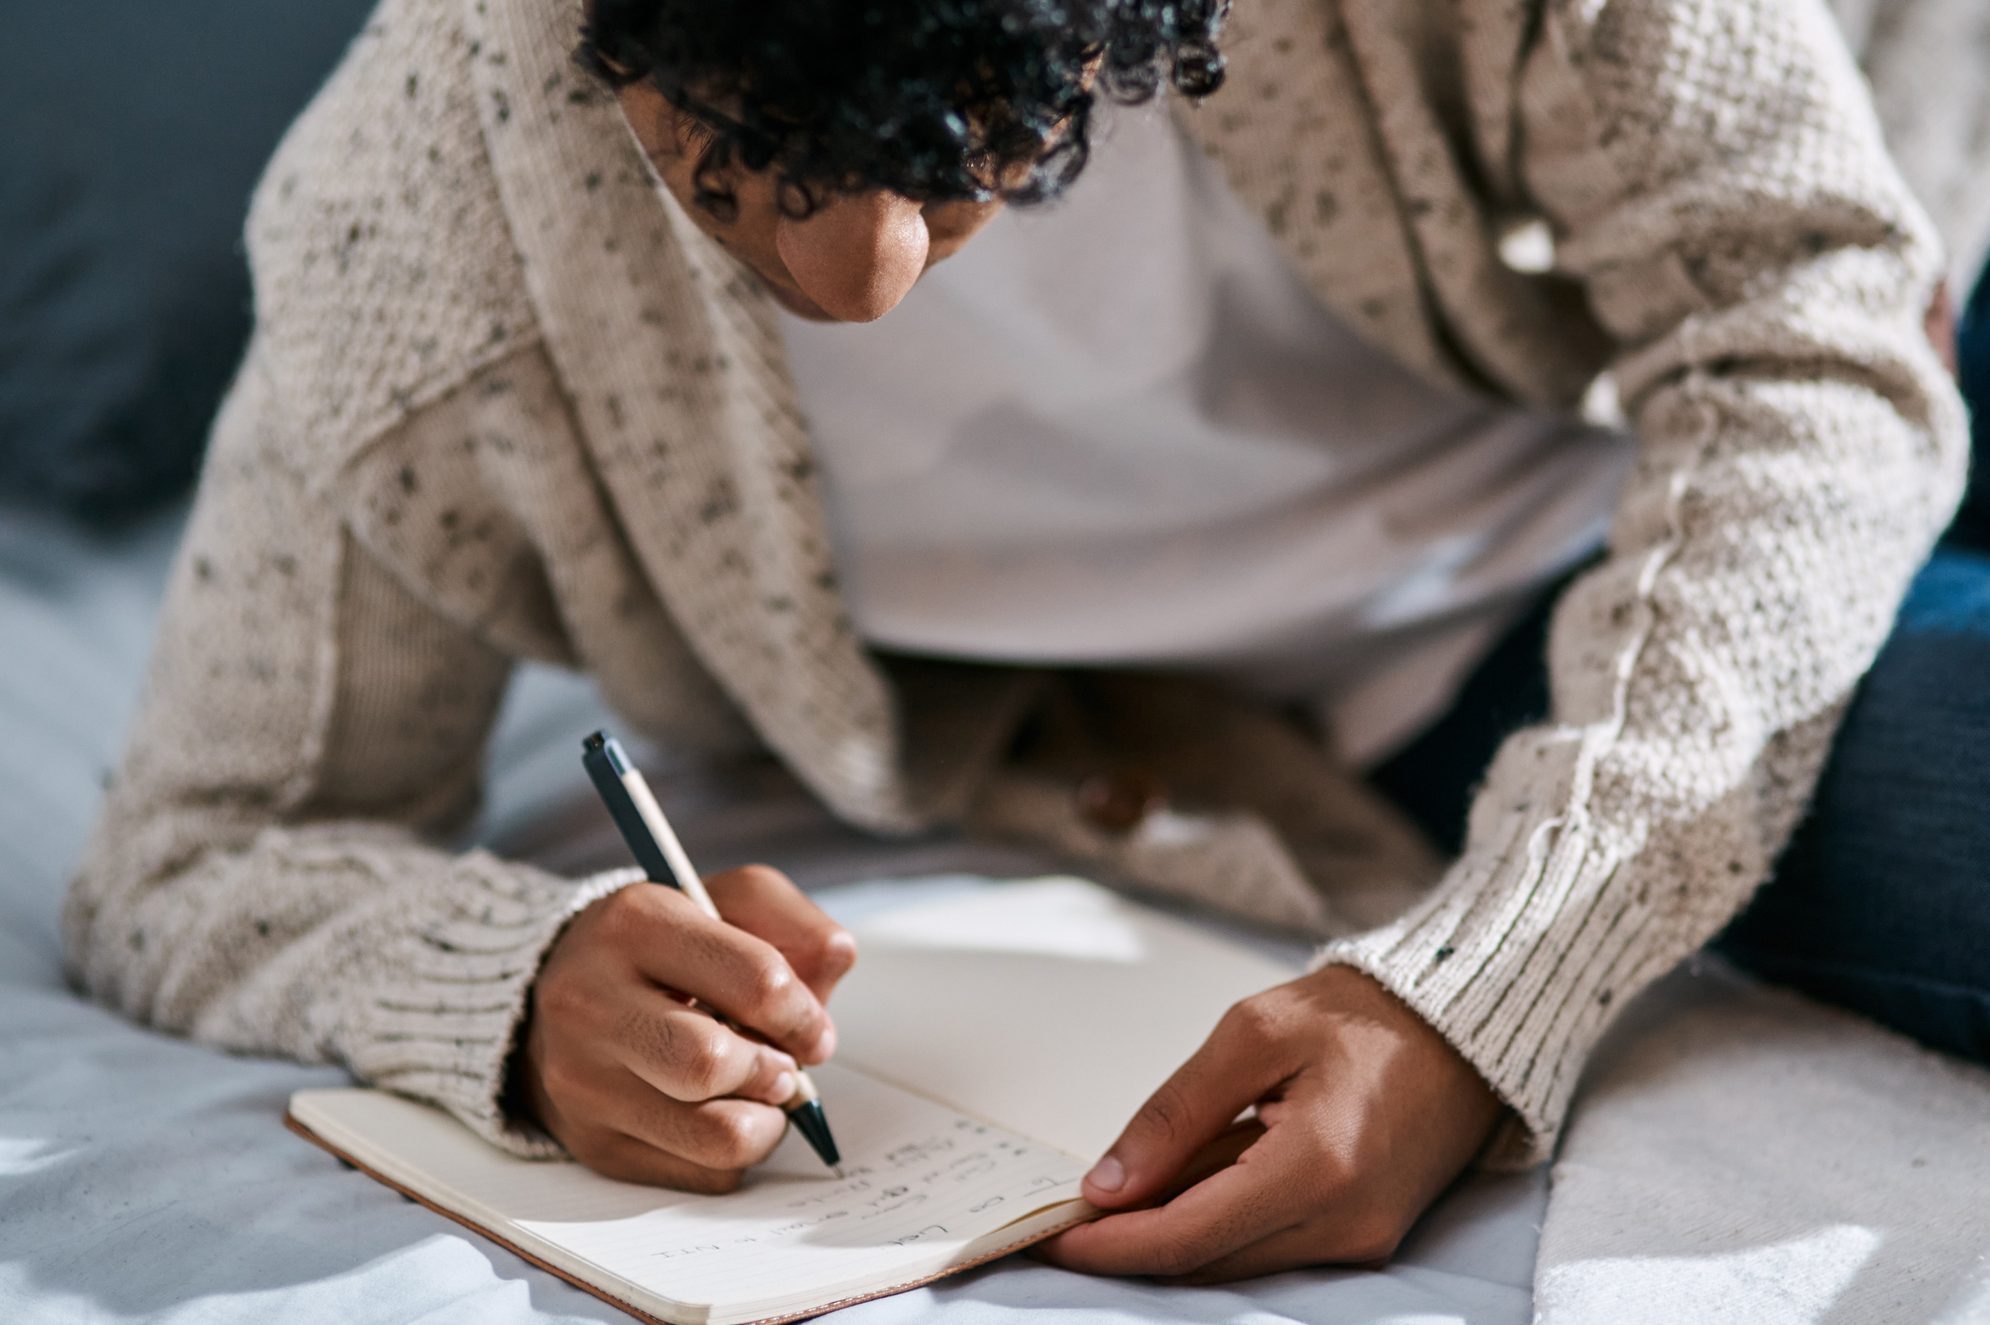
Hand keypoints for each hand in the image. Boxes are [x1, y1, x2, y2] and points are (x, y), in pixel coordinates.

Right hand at [512, 865, 856, 1191]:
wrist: (564, 994)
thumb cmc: (665, 949)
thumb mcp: (727, 901)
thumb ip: (792, 921)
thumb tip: (836, 960)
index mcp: (636, 923)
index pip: (754, 980)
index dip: (805, 1013)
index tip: (812, 1028)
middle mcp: (591, 1001)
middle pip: (713, 1064)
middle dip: (775, 1071)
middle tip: (783, 1065)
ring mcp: (583, 1080)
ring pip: (715, 1136)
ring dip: (764, 1121)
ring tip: (759, 1093)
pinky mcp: (594, 1142)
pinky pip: (702, 1175)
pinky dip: (734, 1153)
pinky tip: (720, 1114)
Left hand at [1038, 965, 1505, 1281]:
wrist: (1459, 1030)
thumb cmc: (1359, 1017)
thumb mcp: (1252, 1034)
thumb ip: (1176, 1113)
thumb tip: (1108, 1184)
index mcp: (1318, 1165)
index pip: (1189, 1236)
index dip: (1111, 1245)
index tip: (1051, 1236)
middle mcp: (1345, 1223)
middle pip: (1207, 1263)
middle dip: (1130, 1248)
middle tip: (1065, 1220)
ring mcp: (1361, 1240)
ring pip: (1235, 1263)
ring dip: (1170, 1236)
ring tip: (1122, 1192)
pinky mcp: (1365, 1239)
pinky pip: (1269, 1248)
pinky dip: (1217, 1225)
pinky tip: (1185, 1186)